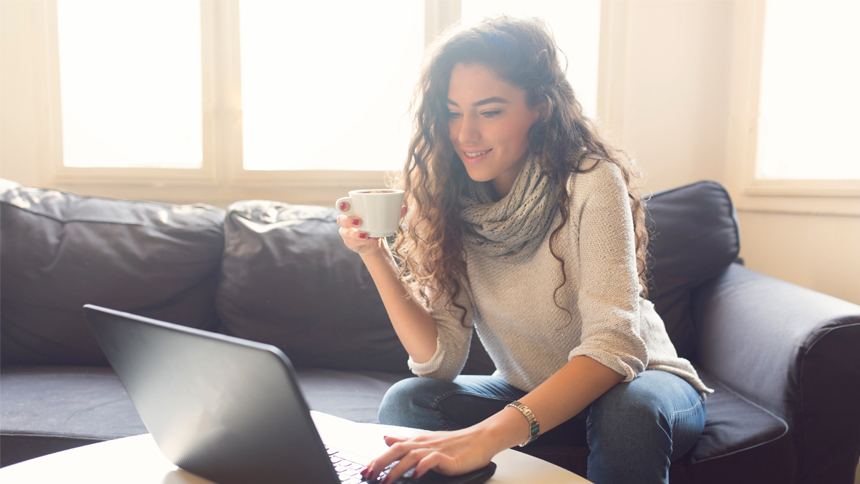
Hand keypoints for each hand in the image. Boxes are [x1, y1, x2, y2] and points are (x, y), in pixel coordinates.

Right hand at [336, 204, 407, 256]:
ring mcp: (346, 233)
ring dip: (355, 234)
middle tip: (359, 221)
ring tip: (366, 235)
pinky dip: (360, 242)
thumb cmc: (376, 224)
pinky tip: (367, 241)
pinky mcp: (350, 243)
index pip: (342, 205)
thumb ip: (394, 212)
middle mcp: (346, 221)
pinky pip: (351, 243)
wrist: (374, 241)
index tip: (346, 204)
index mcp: (352, 210)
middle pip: (341, 219)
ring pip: (345, 233)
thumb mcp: (384, 217)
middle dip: (348, 220)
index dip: (342, 204)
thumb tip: (404, 208)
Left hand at [360, 427, 499, 482]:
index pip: (393, 448)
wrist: (482, 438)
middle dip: (380, 463)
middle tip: (368, 476)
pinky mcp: (449, 457)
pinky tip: (415, 475)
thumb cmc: (457, 442)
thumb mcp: (427, 442)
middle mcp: (424, 444)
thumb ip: (406, 442)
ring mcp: (436, 450)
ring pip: (411, 456)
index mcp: (418, 442)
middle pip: (397, 450)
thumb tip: (386, 439)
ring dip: (397, 469)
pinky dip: (422, 466)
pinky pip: (433, 460)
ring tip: (386, 481)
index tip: (364, 471)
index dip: (377, 459)